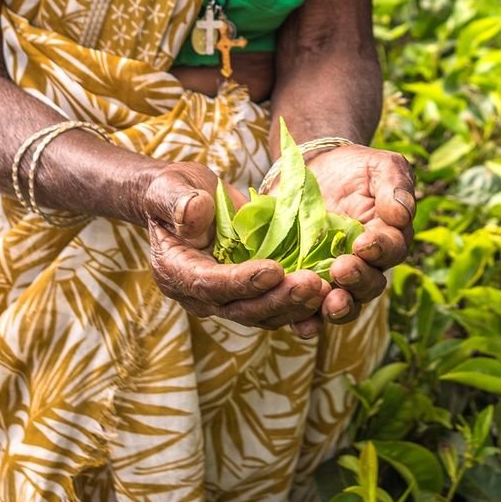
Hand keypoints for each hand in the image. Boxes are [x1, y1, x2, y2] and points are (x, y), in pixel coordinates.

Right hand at [141, 162, 330, 337]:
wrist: (185, 200)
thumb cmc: (174, 191)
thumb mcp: (170, 187)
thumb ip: (178, 201)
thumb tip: (193, 212)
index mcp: (176, 272)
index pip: (209, 285)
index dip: (242, 281)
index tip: (274, 270)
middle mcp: (201, 295)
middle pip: (241, 309)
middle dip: (278, 299)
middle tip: (312, 285)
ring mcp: (228, 298)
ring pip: (264, 314)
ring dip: (295, 306)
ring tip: (326, 290)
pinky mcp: (250, 293)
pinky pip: (277, 307)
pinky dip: (301, 305)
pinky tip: (329, 294)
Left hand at [306, 145, 415, 323]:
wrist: (315, 169)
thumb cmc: (356, 168)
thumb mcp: (380, 166)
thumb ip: (395, 185)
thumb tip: (402, 213)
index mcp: (389, 239)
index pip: (392, 250)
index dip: (380, 249)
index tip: (364, 243)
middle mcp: (367, 266)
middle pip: (370, 286)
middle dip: (358, 281)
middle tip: (342, 269)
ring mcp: (335, 279)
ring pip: (343, 304)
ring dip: (336, 309)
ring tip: (328, 303)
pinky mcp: (305, 283)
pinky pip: (309, 310)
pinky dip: (306, 321)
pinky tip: (299, 323)